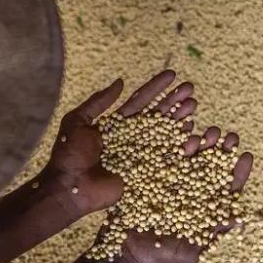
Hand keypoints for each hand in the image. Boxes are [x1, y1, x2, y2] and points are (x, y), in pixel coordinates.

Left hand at [41, 70, 196, 217]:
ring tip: (193, 105)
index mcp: (117, 125)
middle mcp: (132, 139)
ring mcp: (140, 156)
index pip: (141, 101)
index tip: (172, 75)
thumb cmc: (68, 154)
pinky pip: (167, 159)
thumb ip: (98, 102)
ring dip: (181, 119)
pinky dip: (181, 147)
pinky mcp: (145, 174)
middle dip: (174, 101)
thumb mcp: (77, 121)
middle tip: (190, 88)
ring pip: (166, 134)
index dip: (156, 88)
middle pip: (158, 116)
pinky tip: (192, 134)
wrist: (68, 187)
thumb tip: (120, 81)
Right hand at [108, 126, 253, 262]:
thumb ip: (211, 233)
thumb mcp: (190, 250)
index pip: (226, 188)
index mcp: (204, 208)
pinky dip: (175, 142)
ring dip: (203, 143)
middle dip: (222, 151)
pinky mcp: (150, 174)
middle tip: (229, 137)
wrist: (122, 253)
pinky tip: (185, 131)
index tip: (246, 156)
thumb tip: (238, 218)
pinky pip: (165, 154)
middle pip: (211, 166)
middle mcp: (190, 191)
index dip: (237, 172)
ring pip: (191, 156)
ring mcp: (170, 181)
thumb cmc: (159, 257)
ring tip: (210, 132)